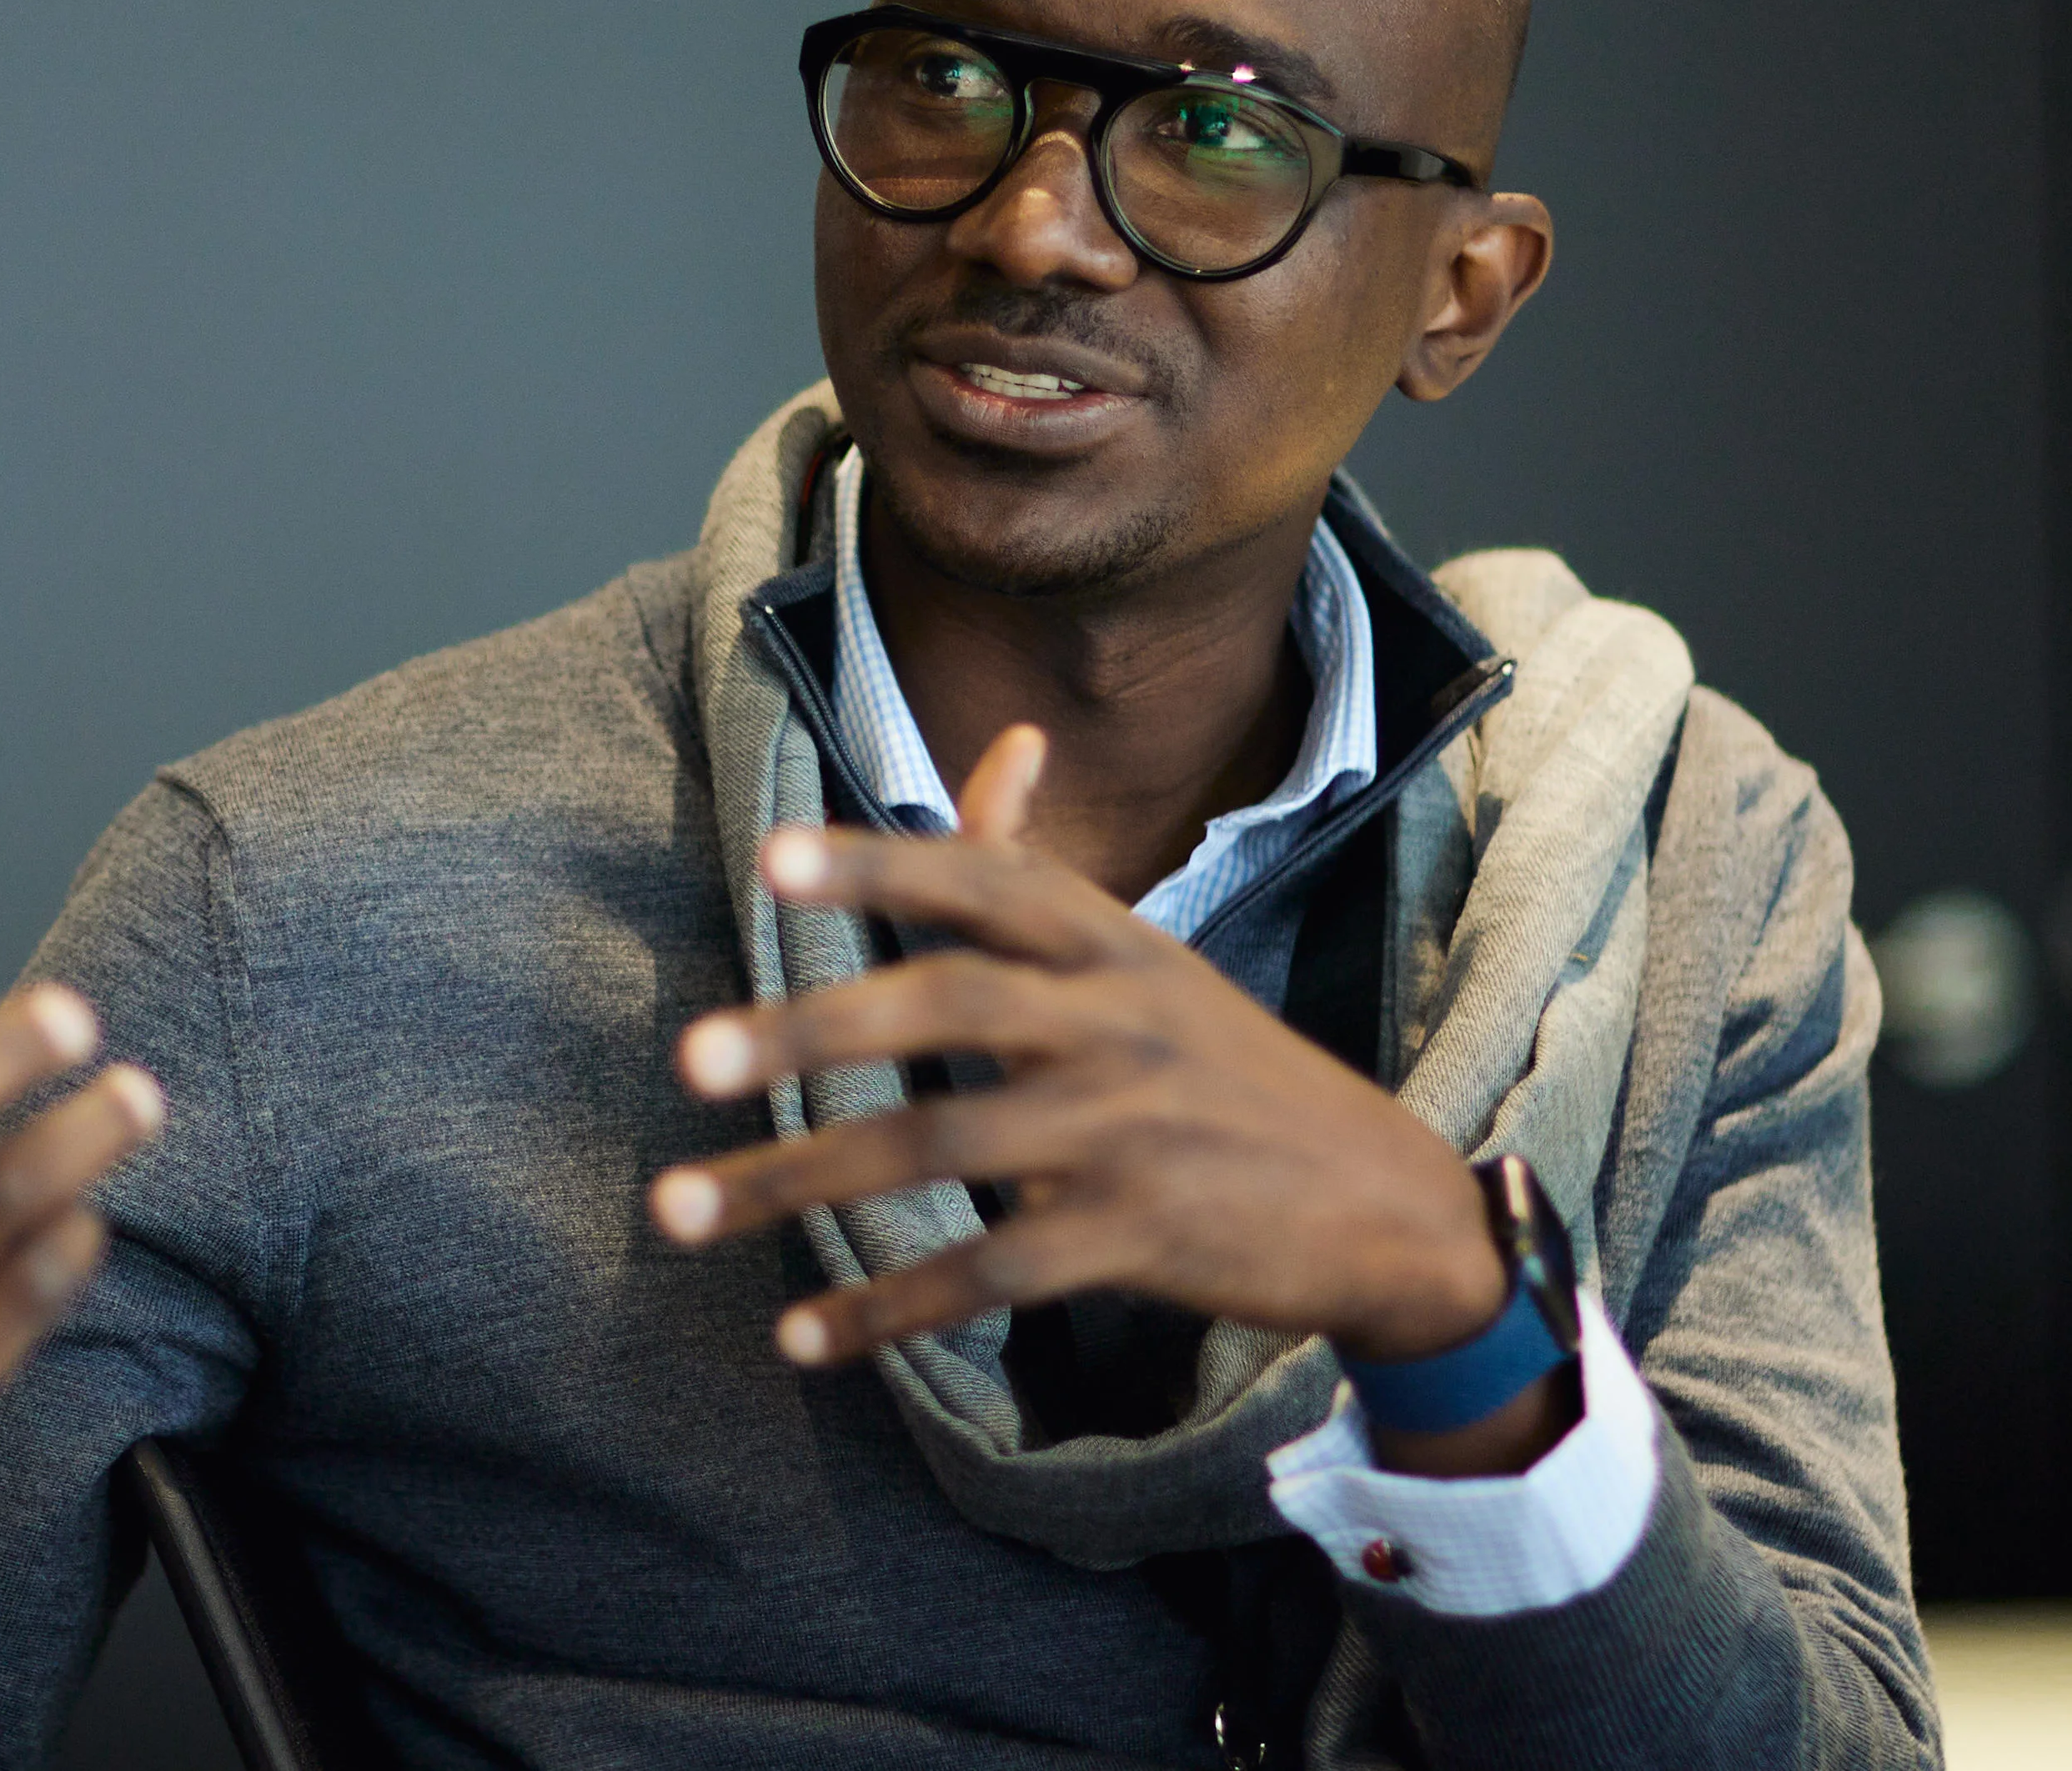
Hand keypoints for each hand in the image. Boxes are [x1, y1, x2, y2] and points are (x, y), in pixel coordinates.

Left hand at [650, 728, 1551, 1465]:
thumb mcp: (1148, 959)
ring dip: (799, 1183)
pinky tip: (800, 1335)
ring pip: (939, 1146)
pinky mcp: (1139, 1238)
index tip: (771, 857)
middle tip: (688, 1058)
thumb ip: (1044, 868)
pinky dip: (888, 1307)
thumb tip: (1005, 736)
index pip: (986, 882)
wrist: (1392, 1208)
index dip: (880, 864)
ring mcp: (1128, 1131)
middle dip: (809, 1030)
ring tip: (679, 1208)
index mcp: (1112, 944)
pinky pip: (989, 1270)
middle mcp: (1117, 1022)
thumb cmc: (1231, 1071)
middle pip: (947, 1004)